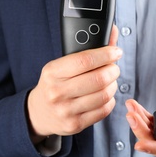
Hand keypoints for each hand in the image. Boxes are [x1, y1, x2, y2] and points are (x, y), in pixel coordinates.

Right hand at [27, 26, 121, 143]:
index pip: (85, 60)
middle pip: (99, 79)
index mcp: (52, 72)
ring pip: (104, 95)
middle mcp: (57, 92)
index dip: (106, 54)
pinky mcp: (75, 124)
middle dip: (113, 70)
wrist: (39, 112)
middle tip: (114, 67)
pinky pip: (104, 110)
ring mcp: (66, 110)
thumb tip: (113, 31)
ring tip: (109, 81)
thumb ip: (88, 49)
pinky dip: (110, 100)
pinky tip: (104, 95)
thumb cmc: (54, 83)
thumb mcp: (62, 64)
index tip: (116, 51)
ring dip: (113, 85)